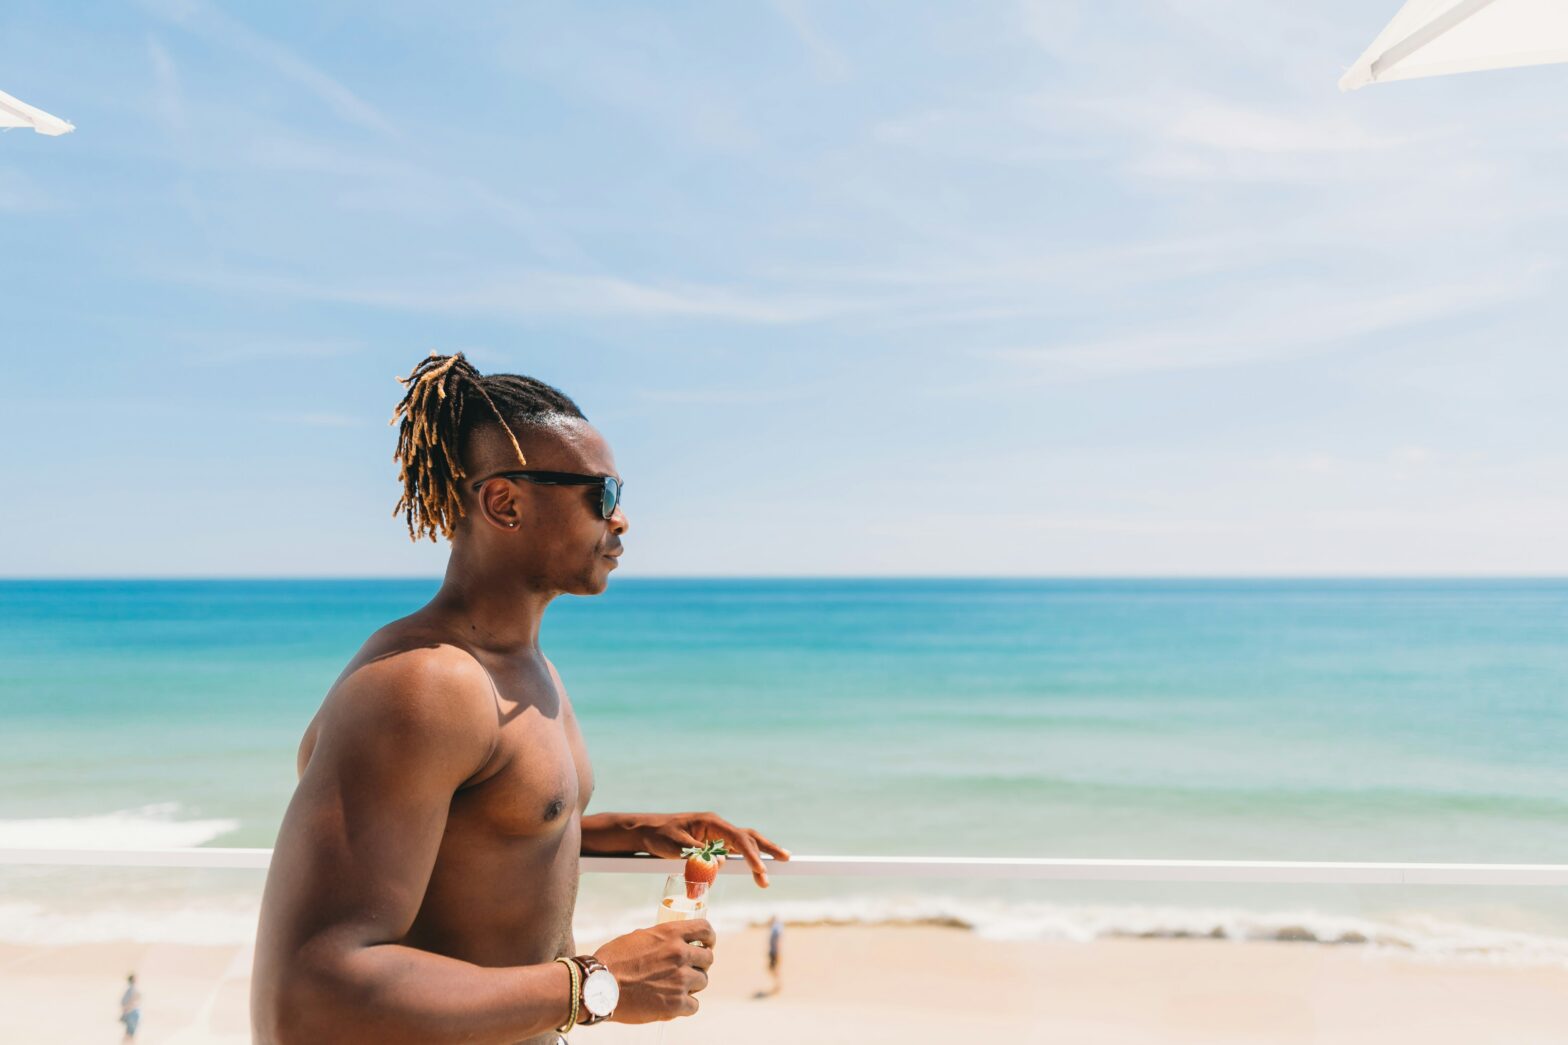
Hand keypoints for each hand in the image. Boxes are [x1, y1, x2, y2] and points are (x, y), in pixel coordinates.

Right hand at [594, 919, 716, 1023]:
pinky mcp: (675, 1004)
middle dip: (699, 964)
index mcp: (670, 934)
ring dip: (692, 985)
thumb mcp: (639, 937)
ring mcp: (680, 979)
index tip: (707, 944)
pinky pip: (694, 1005)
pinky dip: (685, 1006)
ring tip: (674, 987)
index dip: (709, 938)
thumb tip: (673, 942)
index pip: (705, 930)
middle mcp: (679, 954)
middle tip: (687, 970)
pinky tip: (672, 1003)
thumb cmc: (613, 961)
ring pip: (703, 982)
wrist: (598, 986)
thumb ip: (661, 939)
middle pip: (708, 958)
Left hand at [639, 812, 790, 887]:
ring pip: (744, 843)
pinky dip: (746, 859)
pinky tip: (757, 867)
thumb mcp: (676, 847)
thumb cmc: (658, 835)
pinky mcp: (711, 844)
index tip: (761, 870)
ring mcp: (715, 835)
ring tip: (781, 861)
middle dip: (767, 849)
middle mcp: (717, 827)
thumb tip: (720, 865)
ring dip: (760, 854)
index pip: (738, 838)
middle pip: (748, 837)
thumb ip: (698, 855)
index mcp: (711, 823)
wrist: (644, 832)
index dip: (751, 855)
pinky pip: (733, 852)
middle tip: (786, 860)